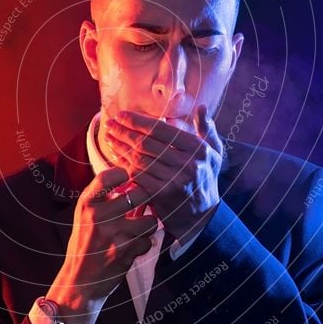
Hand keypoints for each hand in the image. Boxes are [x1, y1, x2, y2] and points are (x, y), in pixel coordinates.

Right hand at [47, 167, 157, 323]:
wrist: (79, 280)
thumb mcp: (84, 215)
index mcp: (86, 204)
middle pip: (138, 195)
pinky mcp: (125, 252)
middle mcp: (98, 216)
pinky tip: (132, 247)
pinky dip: (144, 245)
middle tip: (141, 204)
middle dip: (144, 200)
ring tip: (139, 228)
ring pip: (149, 220)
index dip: (122, 174)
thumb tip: (129, 179)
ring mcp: (113, 235)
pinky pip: (148, 241)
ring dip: (148, 225)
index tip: (127, 177)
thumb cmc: (84, 244)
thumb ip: (102, 198)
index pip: (106, 177)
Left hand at [104, 104, 223, 244]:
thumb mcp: (214, 153)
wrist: (202, 216)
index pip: (162, 129)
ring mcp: (174, 180)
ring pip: (140, 159)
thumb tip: (201, 108)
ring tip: (109, 136)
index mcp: (198, 149)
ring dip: (121, 146)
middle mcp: (188, 163)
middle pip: (147, 143)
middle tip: (110, 123)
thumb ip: (207, 129)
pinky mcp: (162, 194)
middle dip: (125, 131)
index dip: (139, 121)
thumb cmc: (205, 179)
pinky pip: (138, 175)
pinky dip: (124, 164)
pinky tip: (115, 156)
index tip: (122, 114)